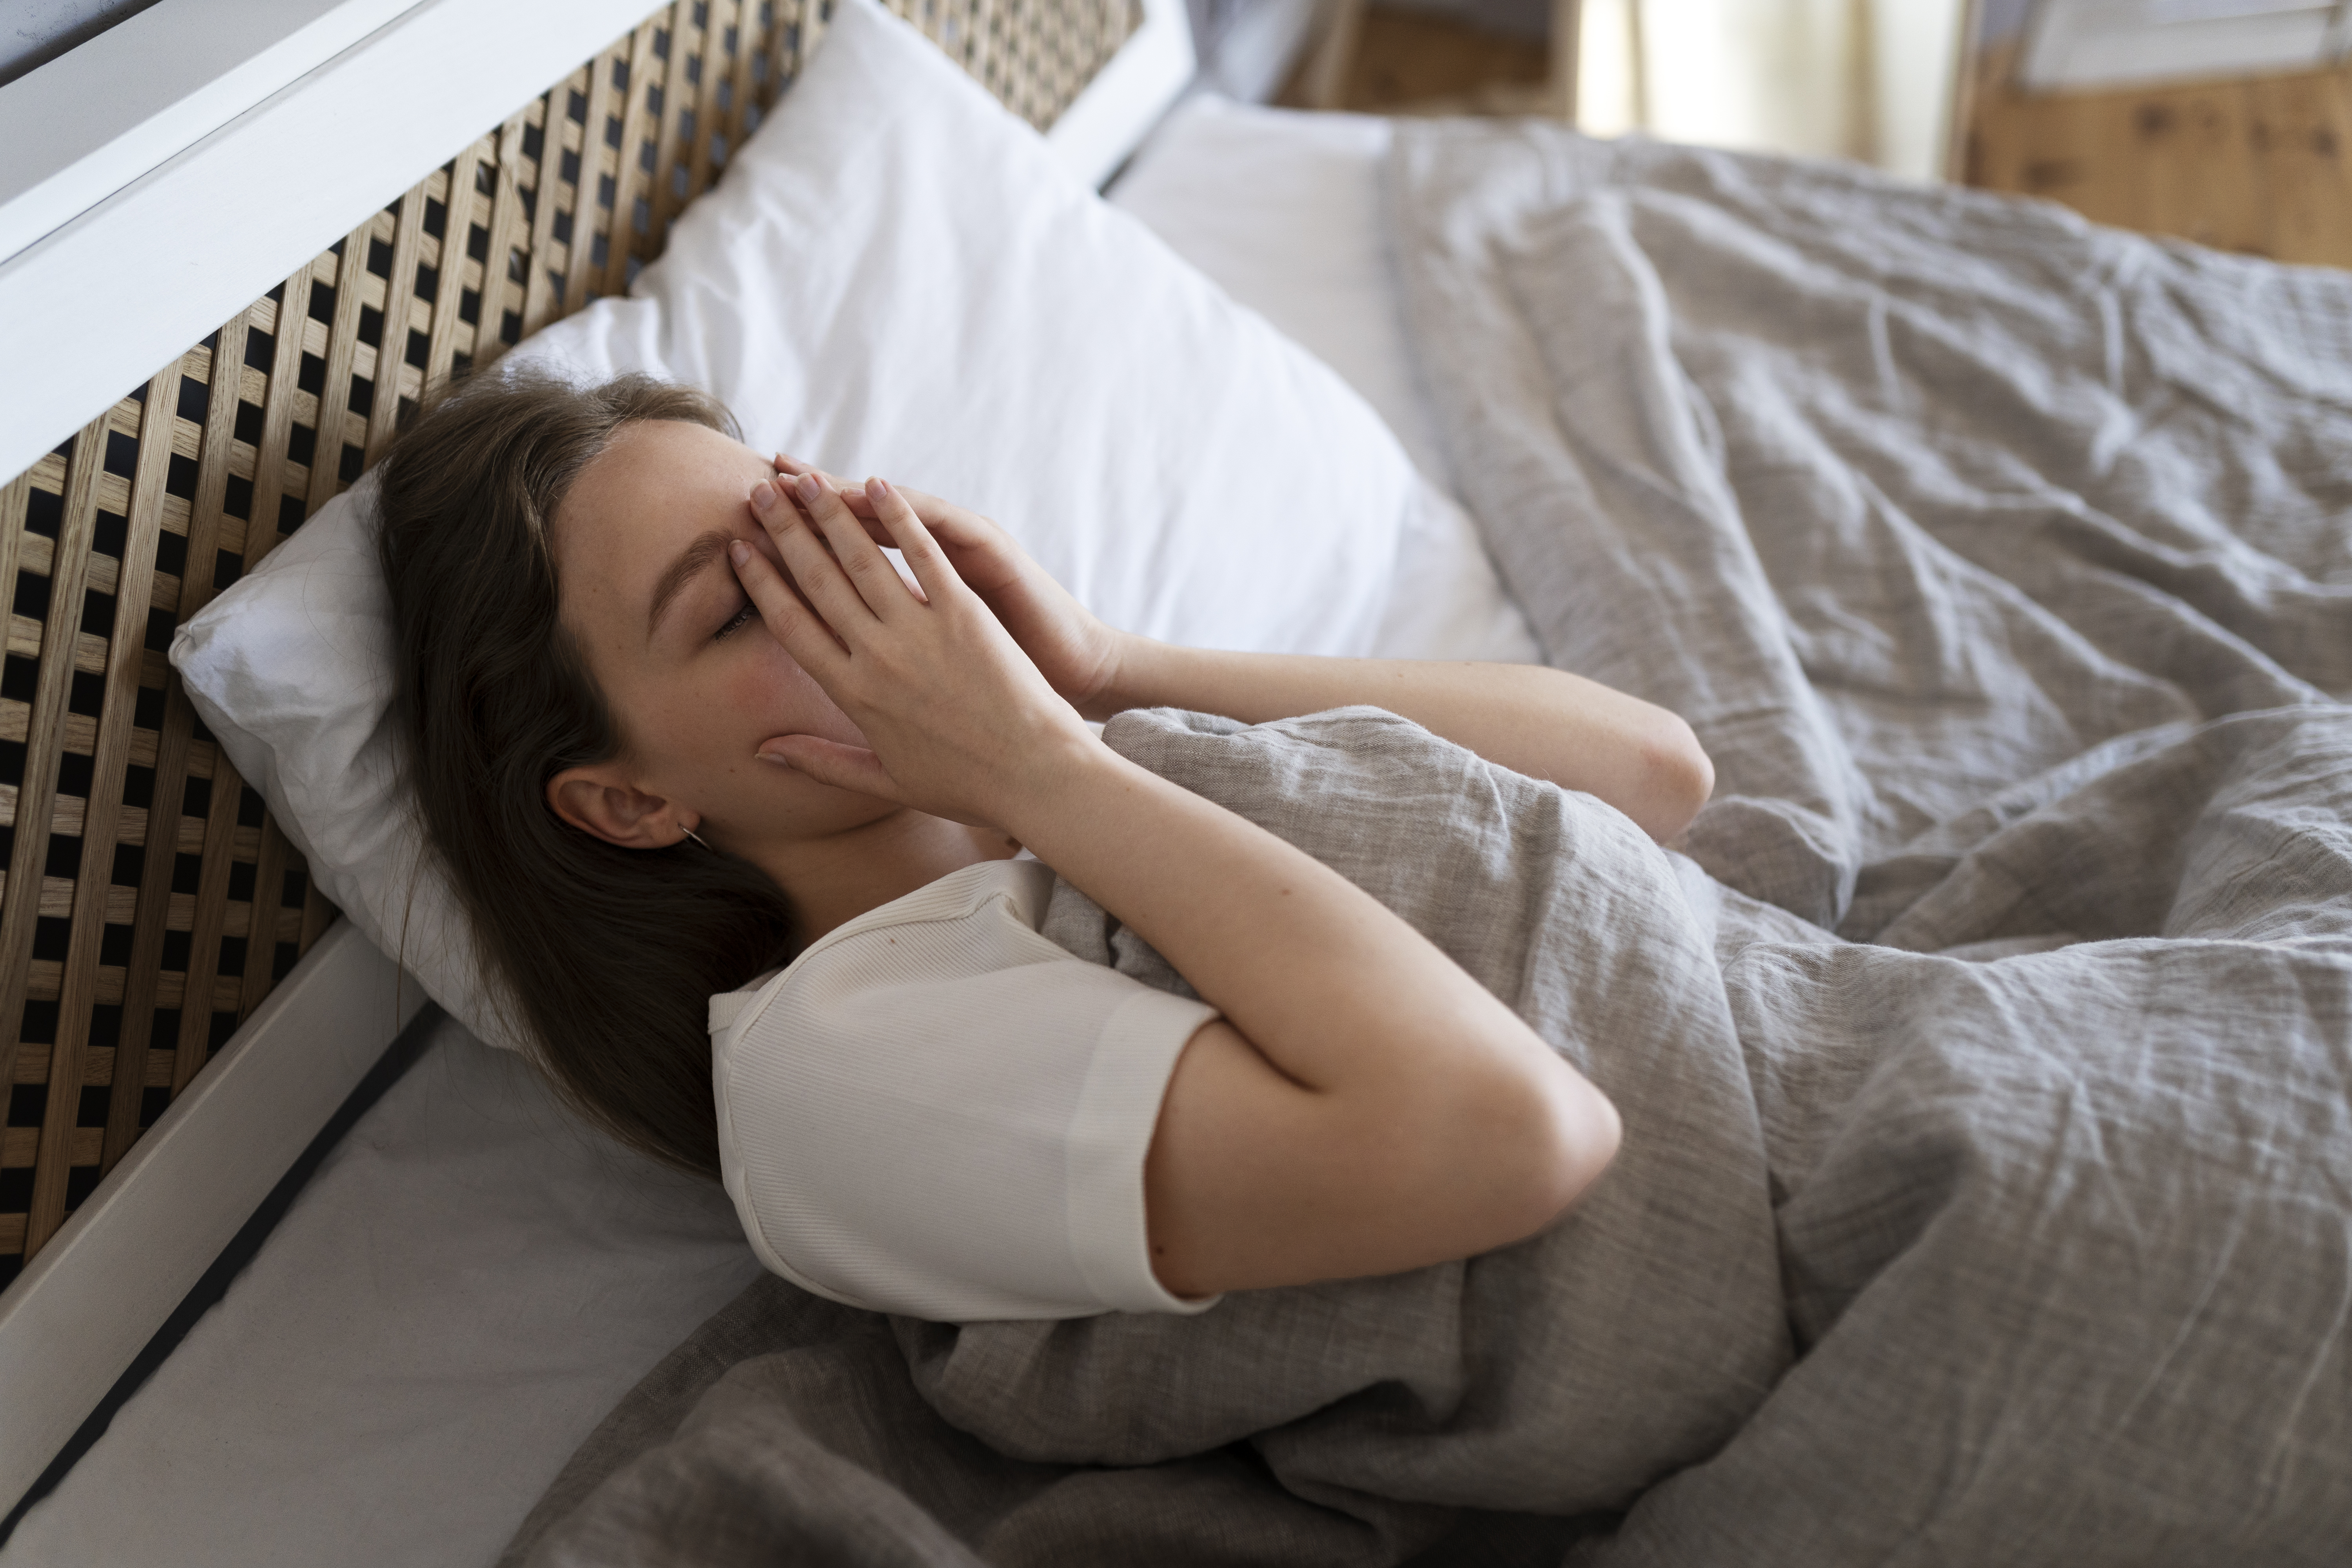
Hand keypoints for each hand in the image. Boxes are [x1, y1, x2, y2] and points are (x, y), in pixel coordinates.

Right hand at [730, 468, 1101, 828]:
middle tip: (758, 494)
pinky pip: (926, 556)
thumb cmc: (966, 785)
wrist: (1035, 778)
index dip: (761, 584)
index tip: (738, 550)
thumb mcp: (887, 781)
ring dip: (829, 513)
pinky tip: (877, 486)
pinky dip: (901, 518)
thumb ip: (823, 762)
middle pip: (817, 582)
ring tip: (803, 479)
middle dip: (784, 532)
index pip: (792, 626)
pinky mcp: (965, 616)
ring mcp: (921, 633)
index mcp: (854, 695)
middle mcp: (878, 658)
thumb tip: (766, 751)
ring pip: (861, 560)